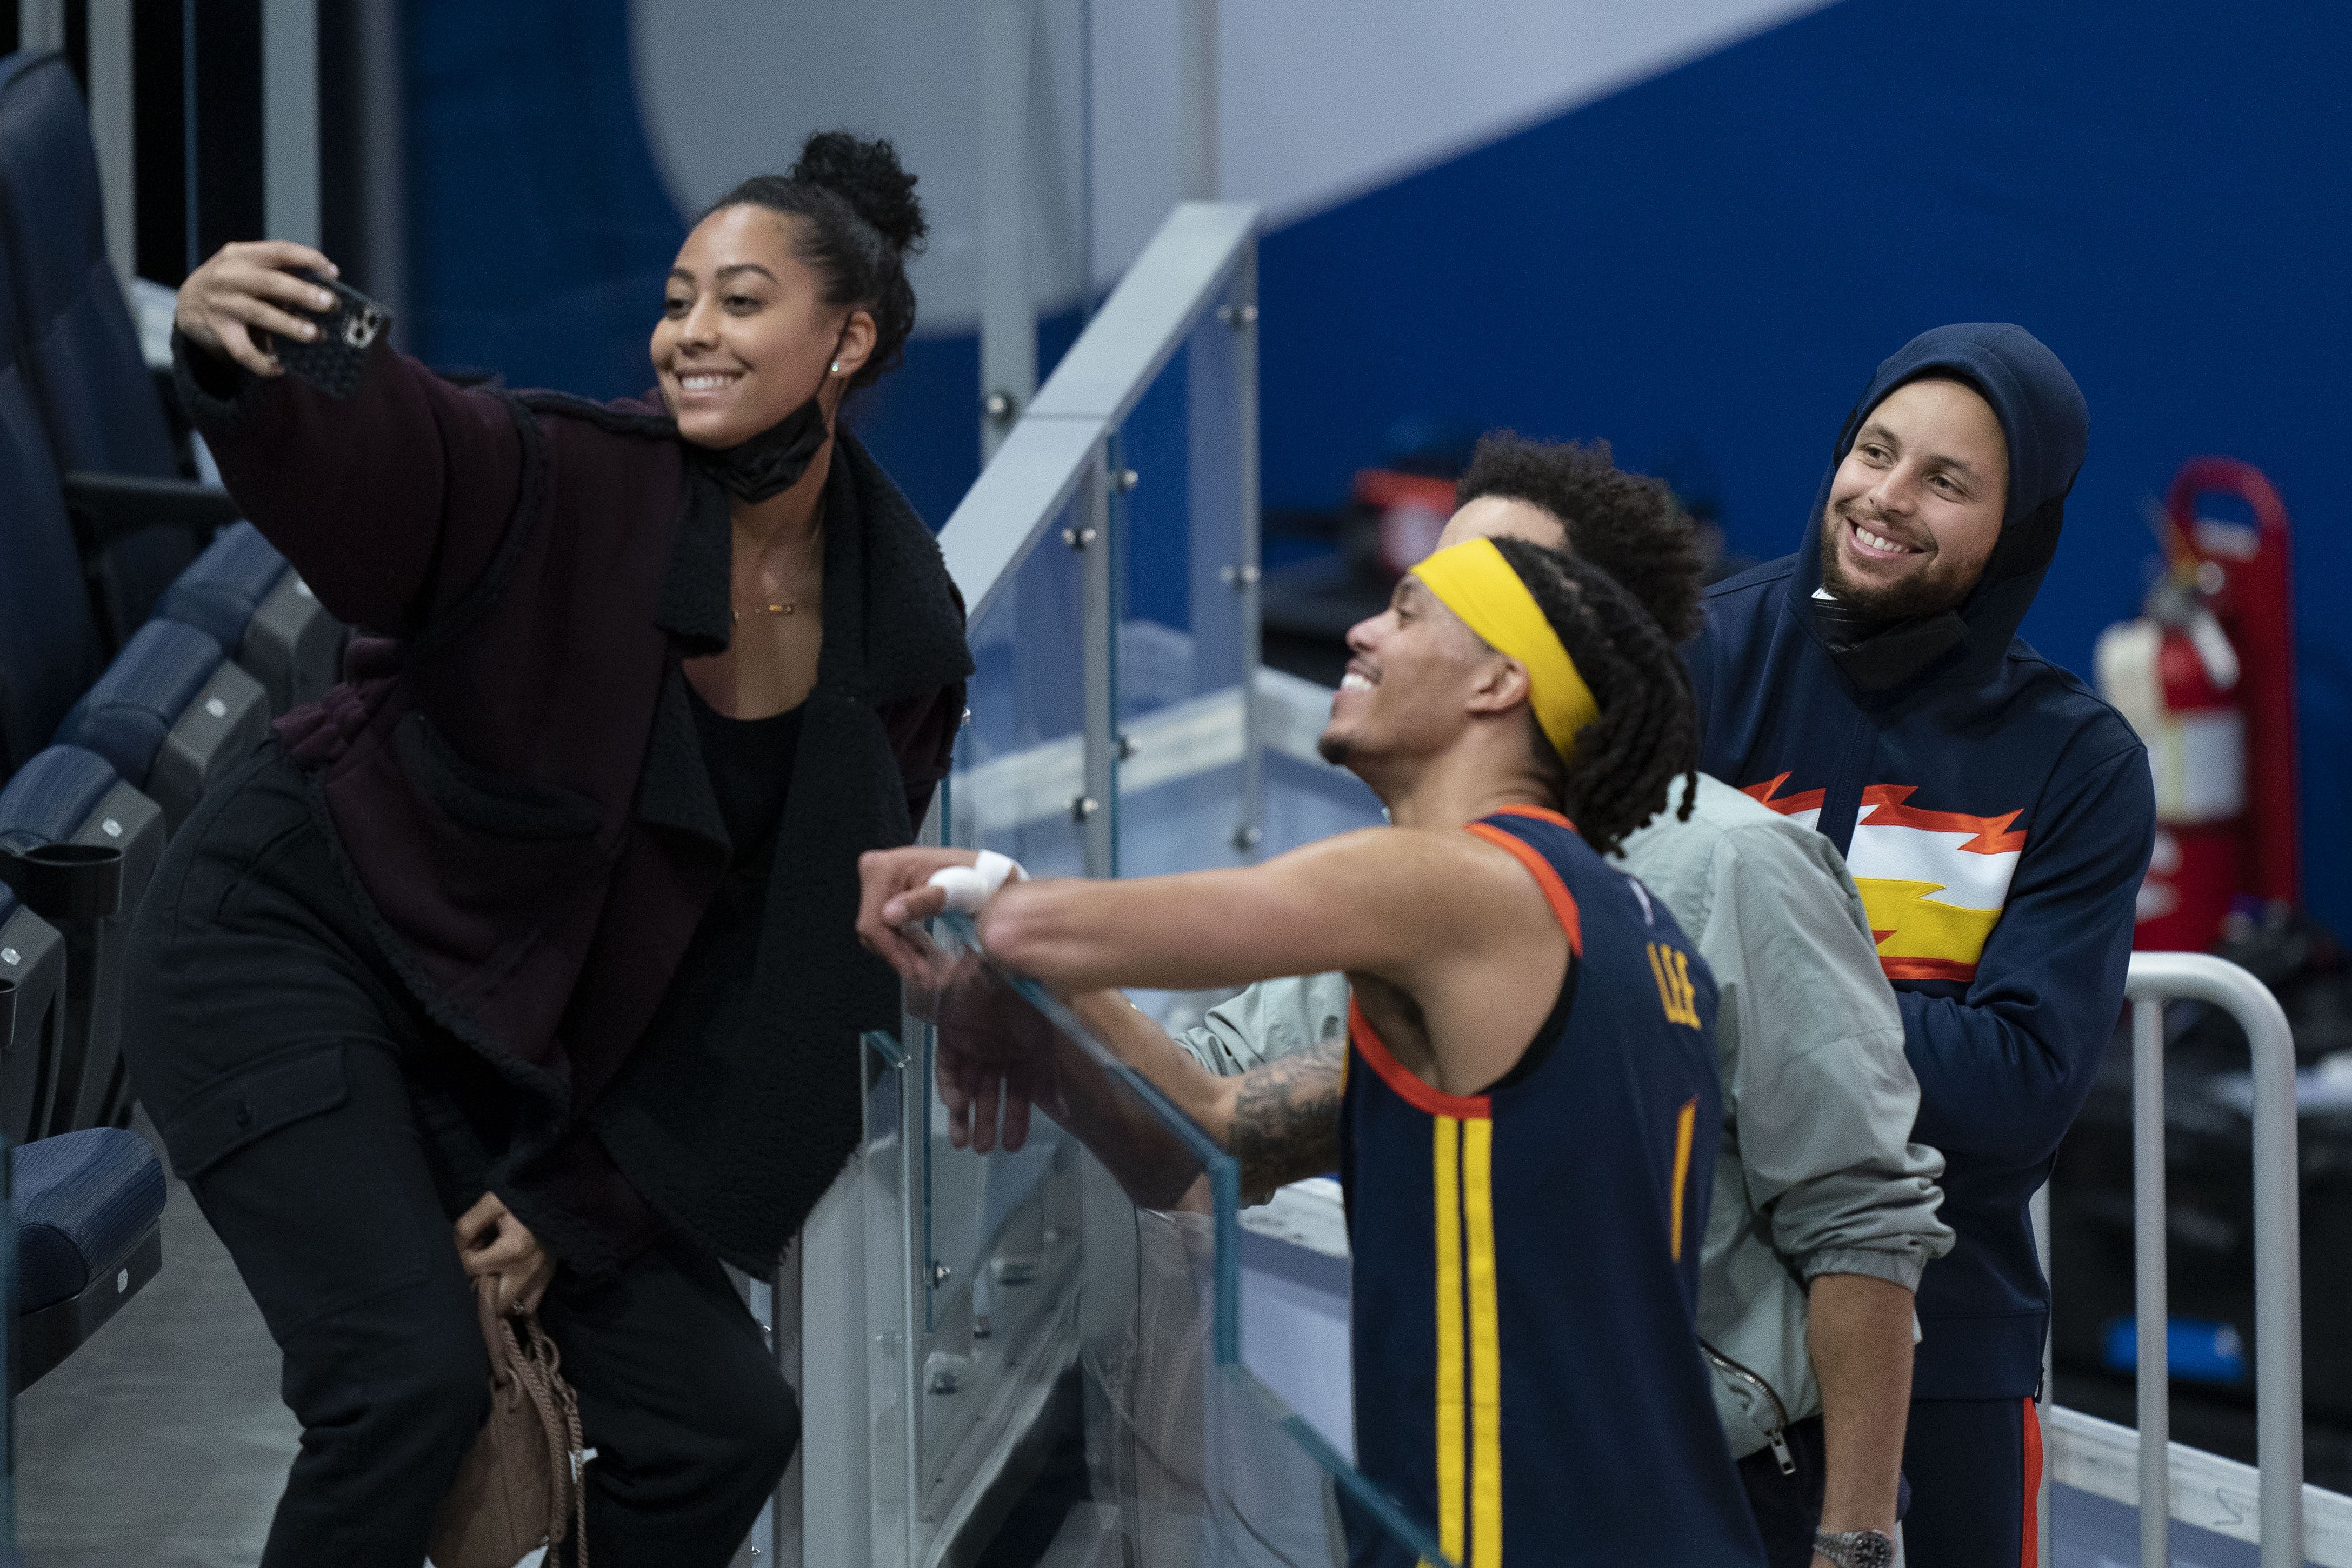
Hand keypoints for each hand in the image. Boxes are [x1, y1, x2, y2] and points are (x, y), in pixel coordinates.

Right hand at [174, 240, 341, 378]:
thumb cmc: (232, 284)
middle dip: (303, 293)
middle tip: (330, 304)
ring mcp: (221, 302)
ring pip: (259, 313)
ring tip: (314, 335)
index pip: (279, 250)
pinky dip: (262, 362)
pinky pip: (243, 349)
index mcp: (241, 254)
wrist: (187, 302)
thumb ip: (276, 273)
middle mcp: (228, 275)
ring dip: (289, 325)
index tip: (333, 273)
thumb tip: (323, 290)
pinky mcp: (217, 328)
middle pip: (270, 281)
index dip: (308, 259)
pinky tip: (279, 368)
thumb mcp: (247, 268)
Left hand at [454, 1192, 557, 1315]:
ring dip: (496, 1298)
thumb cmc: (525, 1199)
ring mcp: (538, 1279)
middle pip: (490, 1301)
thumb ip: (468, 1224)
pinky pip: (528, 1306)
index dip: (463, 1255)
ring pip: (508, 1307)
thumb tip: (459, 1247)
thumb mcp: (492, 1202)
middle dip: (478, 1287)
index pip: (470, 1267)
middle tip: (478, 1268)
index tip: (472, 1243)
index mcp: (512, 1250)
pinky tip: (510, 1285)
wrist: (561, 1197)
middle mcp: (525, 1271)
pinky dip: (517, 1302)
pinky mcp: (547, 1279)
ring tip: (492, 1277)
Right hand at [855, 846, 977, 984]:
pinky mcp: (888, 892)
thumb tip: (888, 916)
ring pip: (880, 932)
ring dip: (904, 952)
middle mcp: (875, 872)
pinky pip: (888, 926)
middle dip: (900, 955)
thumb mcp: (953, 890)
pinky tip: (924, 954)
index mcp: (883, 868)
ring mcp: (880, 883)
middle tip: (925, 975)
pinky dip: (905, 943)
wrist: (983, 873)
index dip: (892, 951)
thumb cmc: (973, 877)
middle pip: (874, 929)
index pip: (873, 922)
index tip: (913, 970)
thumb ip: (921, 902)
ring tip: (928, 969)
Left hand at [931, 958, 1063, 1153]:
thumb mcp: (1043, 1042)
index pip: (1020, 1093)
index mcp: (1024, 1053)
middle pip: (991, 1094)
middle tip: (982, 1149)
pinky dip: (950, 1087)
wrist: (995, 964)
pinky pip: (947, 1068)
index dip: (1015, 1119)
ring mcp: (973, 1045)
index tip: (1012, 1146)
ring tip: (963, 1141)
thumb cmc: (1025, 1000)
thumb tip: (1062, 1113)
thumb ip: (1048, 1078)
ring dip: (965, 1114)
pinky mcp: (949, 1037)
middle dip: (987, 1122)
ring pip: (968, 1086)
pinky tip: (955, 1105)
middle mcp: (999, 1052)